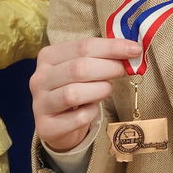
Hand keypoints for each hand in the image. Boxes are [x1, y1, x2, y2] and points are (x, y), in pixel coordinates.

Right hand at [30, 38, 138, 152]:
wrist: (57, 124)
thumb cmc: (75, 88)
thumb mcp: (82, 67)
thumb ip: (101, 57)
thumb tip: (131, 50)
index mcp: (48, 56)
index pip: (83, 46)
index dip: (112, 47)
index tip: (134, 49)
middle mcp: (39, 78)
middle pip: (79, 68)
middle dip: (109, 68)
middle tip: (124, 71)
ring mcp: (40, 103)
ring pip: (74, 93)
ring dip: (100, 90)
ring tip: (106, 89)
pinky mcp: (46, 127)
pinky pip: (77, 118)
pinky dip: (92, 113)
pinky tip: (92, 109)